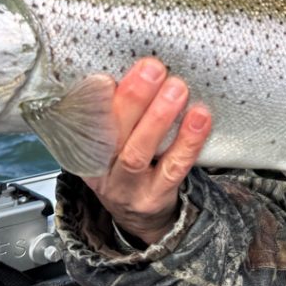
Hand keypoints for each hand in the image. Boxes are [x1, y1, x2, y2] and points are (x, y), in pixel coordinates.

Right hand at [83, 58, 211, 245]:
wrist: (139, 217)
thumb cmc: (126, 167)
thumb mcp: (110, 142)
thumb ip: (118, 111)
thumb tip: (139, 69)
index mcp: (85, 148)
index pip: (86, 121)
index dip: (95, 99)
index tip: (108, 75)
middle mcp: (102, 169)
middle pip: (113, 132)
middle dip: (133, 97)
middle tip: (152, 68)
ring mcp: (128, 186)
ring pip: (139, 151)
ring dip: (159, 117)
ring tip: (177, 88)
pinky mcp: (155, 195)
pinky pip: (173, 167)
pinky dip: (188, 141)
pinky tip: (200, 117)